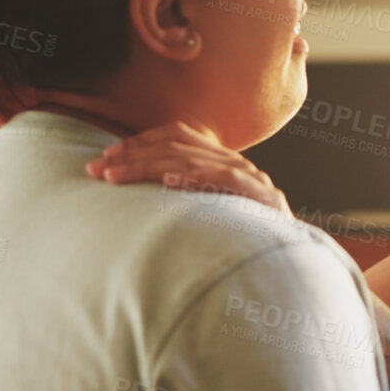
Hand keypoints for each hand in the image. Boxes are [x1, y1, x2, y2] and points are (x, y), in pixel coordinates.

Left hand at [89, 121, 290, 215]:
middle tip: (95, 170)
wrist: (294, 255)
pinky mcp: (259, 196)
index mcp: (222, 159)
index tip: (105, 157)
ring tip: (115, 177)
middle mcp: (234, 161)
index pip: (176, 135)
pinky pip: (222, 180)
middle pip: (175, 146)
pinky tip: (167, 182)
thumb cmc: (248, 235)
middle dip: (130, 156)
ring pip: (189, 161)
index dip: (138, 142)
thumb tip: (141, 191)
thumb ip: (186, 194)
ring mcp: (248, 176)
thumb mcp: (213, 208)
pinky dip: (193, 178)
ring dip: (146, 167)